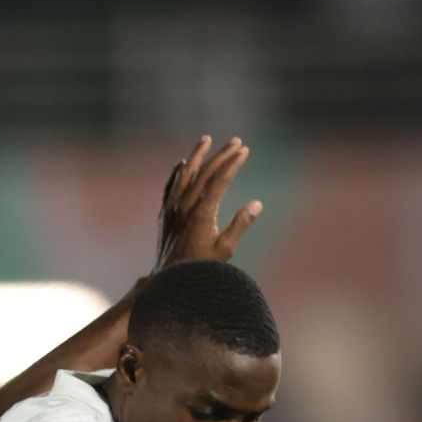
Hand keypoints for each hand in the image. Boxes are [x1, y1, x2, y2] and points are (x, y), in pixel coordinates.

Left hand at [154, 136, 262, 268]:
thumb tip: (257, 204)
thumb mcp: (225, 249)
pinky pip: (170, 187)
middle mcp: (184, 206)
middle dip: (221, 155)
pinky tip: (181, 165)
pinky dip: (177, 173)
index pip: (219, 179)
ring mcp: (171, 209)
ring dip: (196, 156)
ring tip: (206, 140)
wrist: (167, 281)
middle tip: (235, 141)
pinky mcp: (164, 215)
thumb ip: (240, 224)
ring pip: (184, 174)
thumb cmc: (200, 268)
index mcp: (201, 212)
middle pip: (204, 172)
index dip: (232, 163)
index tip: (244, 150)